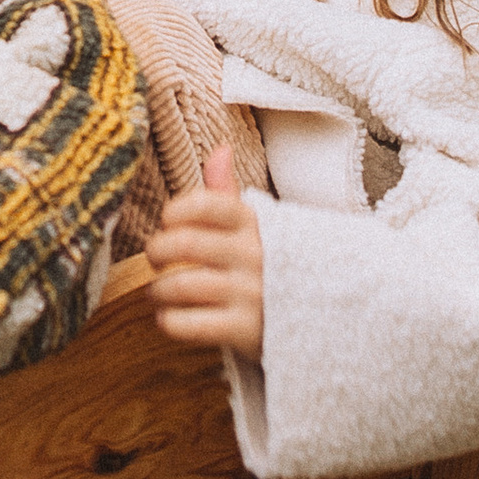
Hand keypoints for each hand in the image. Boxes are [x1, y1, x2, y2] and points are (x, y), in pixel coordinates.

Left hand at [150, 145, 265, 357]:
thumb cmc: (273, 265)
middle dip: (157, 251)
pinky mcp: (246, 330)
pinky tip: (170, 317)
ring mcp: (250, 294)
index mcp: (254, 224)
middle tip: (154, 258)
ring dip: (158, 290)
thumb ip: (229, 193)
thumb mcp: (258, 226)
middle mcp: (253, 256)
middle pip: (185, 245)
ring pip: (182, 285)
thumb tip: (219, 148)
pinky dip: (170, 321)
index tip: (167, 221)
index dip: (175, 210)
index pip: (206, 204)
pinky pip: (190, 324)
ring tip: (159, 292)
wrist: (324, 316)